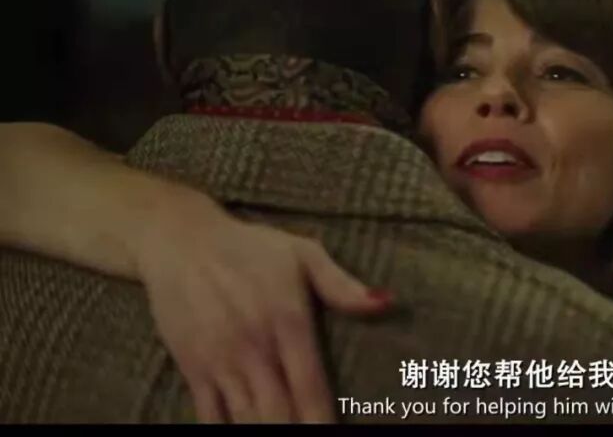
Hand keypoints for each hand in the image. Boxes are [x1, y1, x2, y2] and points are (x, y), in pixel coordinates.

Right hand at [134, 193, 389, 422]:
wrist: (180, 240)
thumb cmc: (250, 247)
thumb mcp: (303, 254)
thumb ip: (343, 285)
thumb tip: (386, 302)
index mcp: (288, 321)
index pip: (311, 386)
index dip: (324, 419)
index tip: (335, 431)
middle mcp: (255, 348)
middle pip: (279, 412)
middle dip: (298, 432)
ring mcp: (221, 361)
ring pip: (246, 418)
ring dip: (265, 432)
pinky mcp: (193, 368)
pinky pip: (209, 415)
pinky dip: (226, 428)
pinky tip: (244, 433)